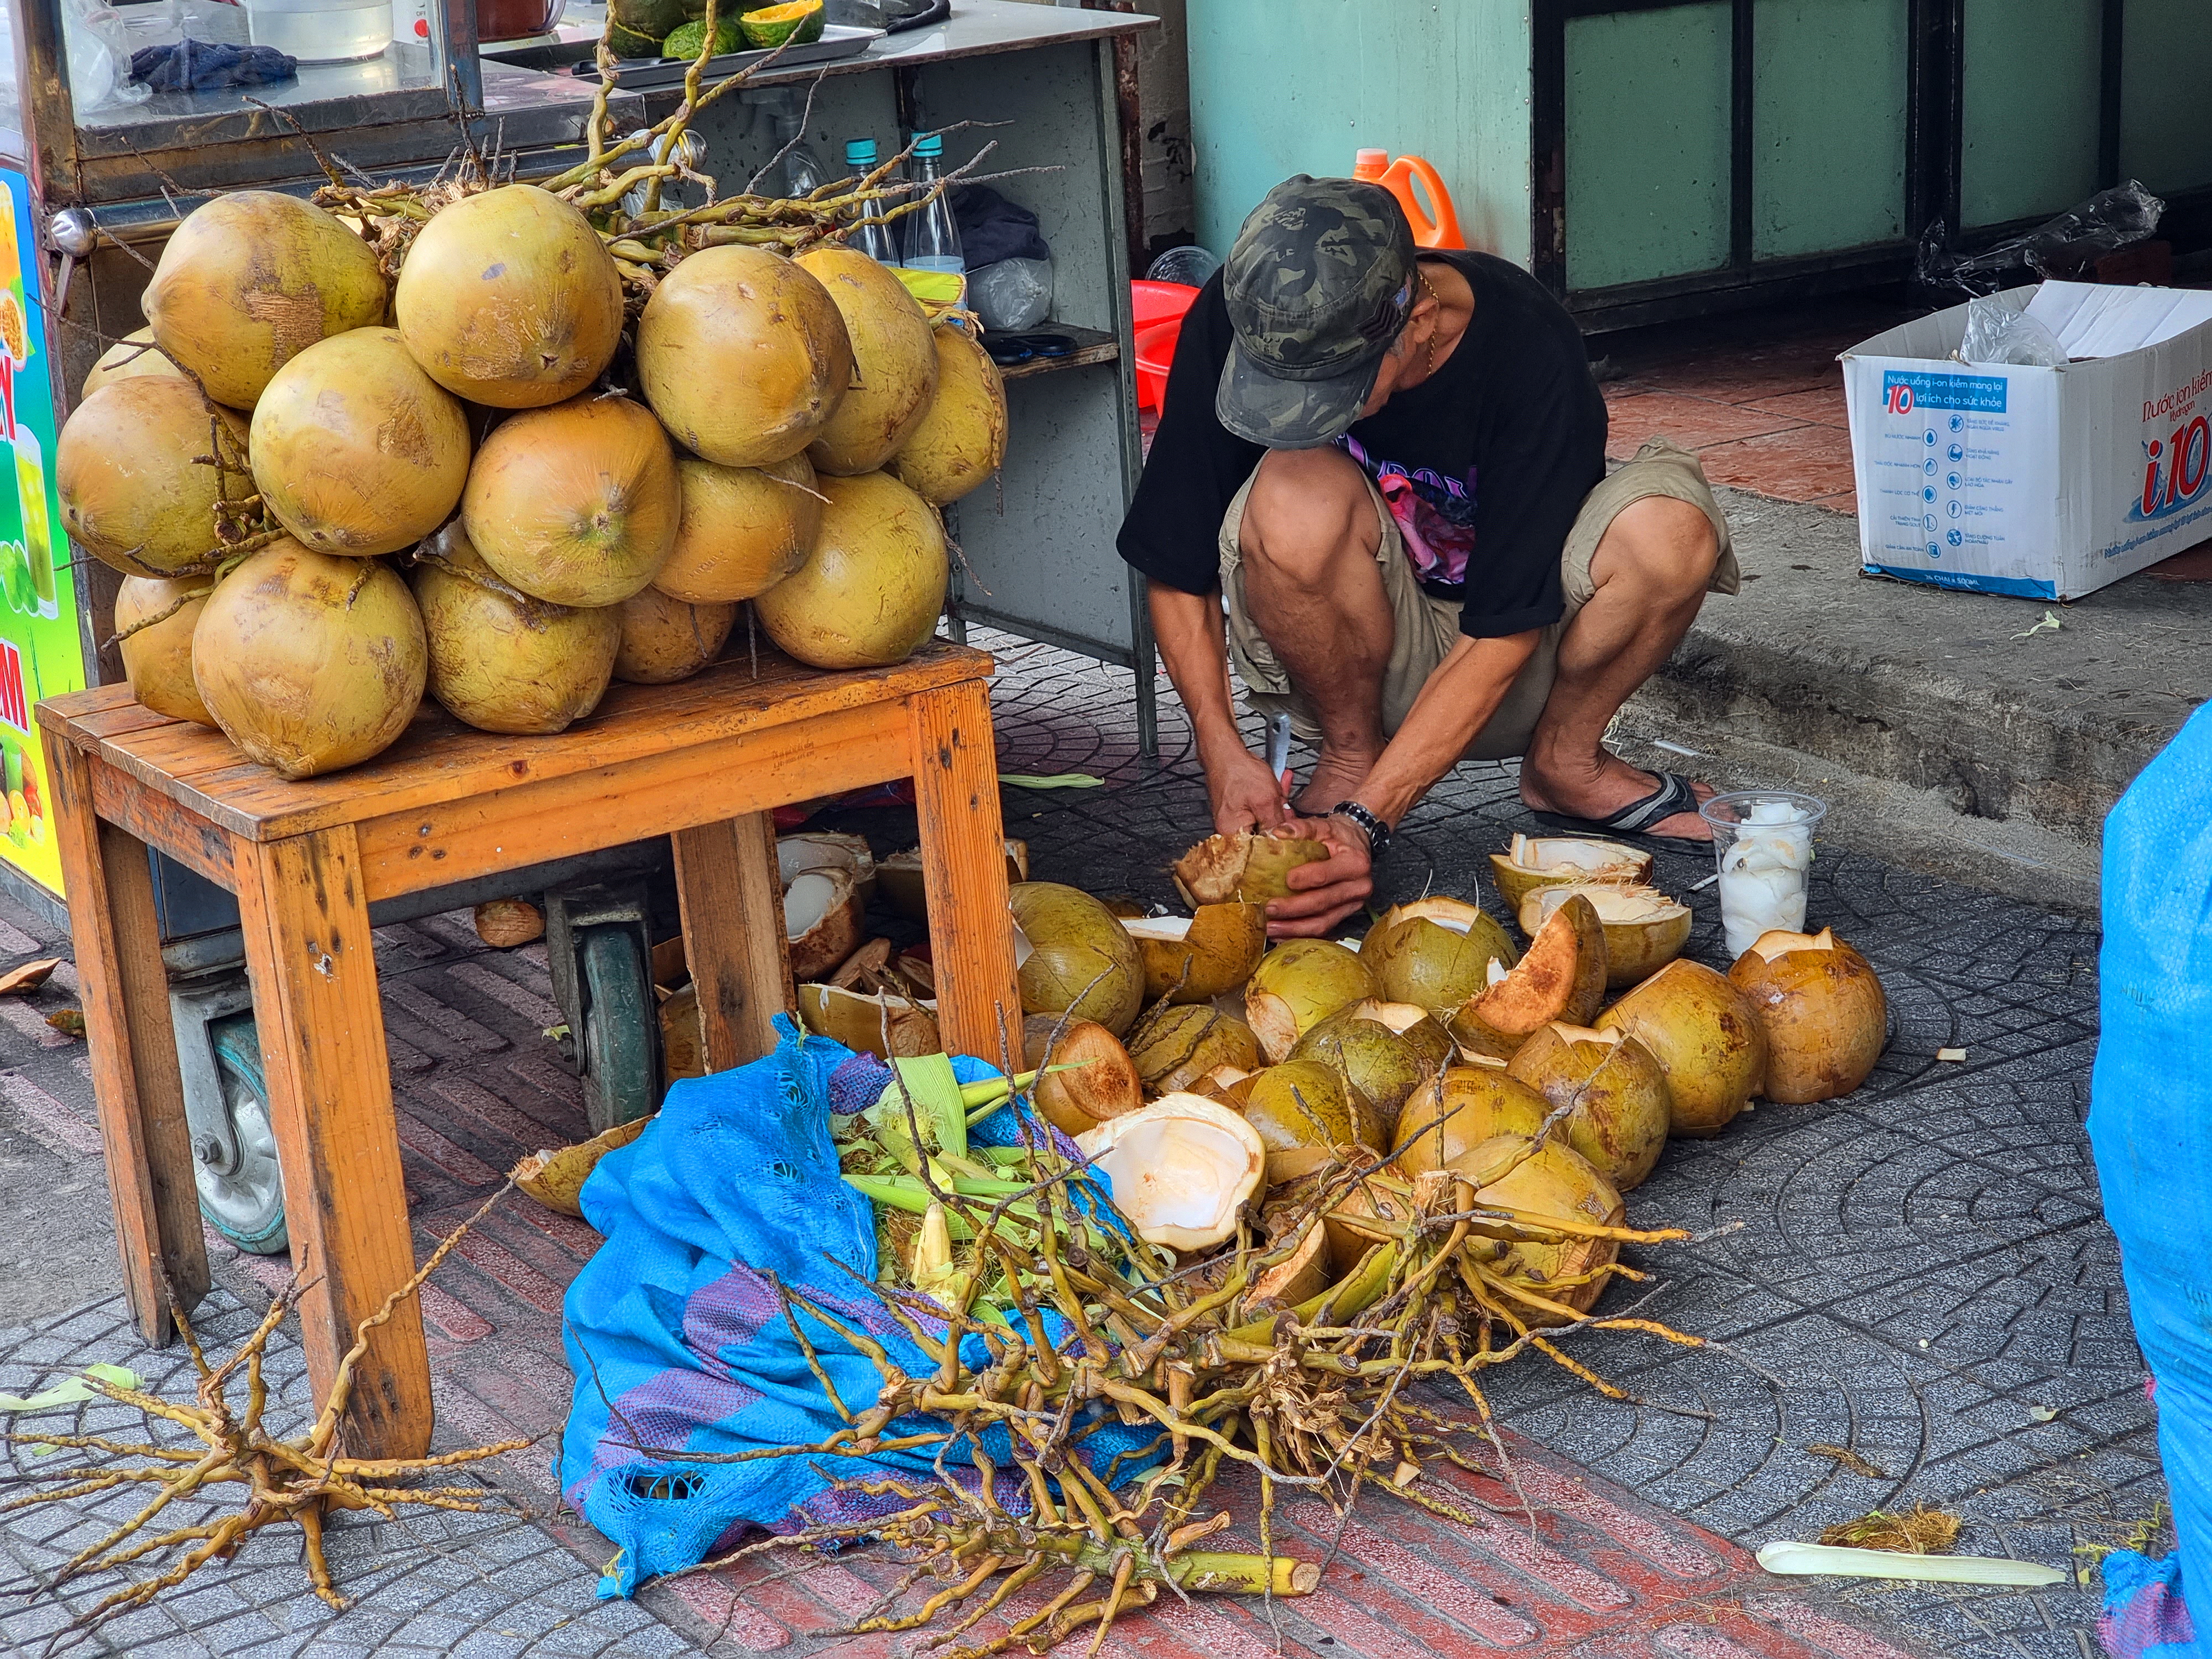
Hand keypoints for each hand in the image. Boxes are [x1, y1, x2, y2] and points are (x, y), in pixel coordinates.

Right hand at [1205, 743, 1291, 836]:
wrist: (1224, 752)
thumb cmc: (1237, 771)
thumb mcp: (1266, 800)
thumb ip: (1277, 824)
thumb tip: (1285, 842)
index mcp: (1232, 833)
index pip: (1260, 851)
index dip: (1279, 841)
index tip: (1292, 832)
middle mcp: (1230, 831)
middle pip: (1263, 836)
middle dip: (1280, 818)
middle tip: (1286, 804)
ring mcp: (1235, 822)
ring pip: (1264, 821)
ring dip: (1276, 806)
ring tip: (1280, 789)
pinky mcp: (1239, 812)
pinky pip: (1259, 812)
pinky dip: (1269, 801)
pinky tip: (1275, 788)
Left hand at [1263, 813, 1373, 937]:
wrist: (1357, 845)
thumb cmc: (1338, 836)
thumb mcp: (1323, 826)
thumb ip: (1301, 828)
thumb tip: (1277, 833)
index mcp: (1354, 863)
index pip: (1325, 876)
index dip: (1304, 879)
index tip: (1285, 880)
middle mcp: (1358, 887)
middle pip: (1322, 904)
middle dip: (1293, 910)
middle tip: (1269, 909)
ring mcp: (1353, 905)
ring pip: (1323, 923)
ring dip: (1294, 929)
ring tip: (1270, 928)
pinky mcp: (1345, 915)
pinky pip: (1323, 929)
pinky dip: (1300, 934)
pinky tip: (1281, 935)